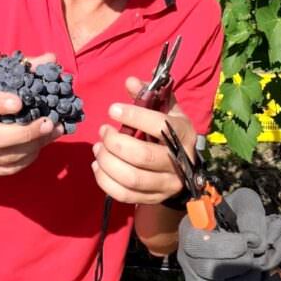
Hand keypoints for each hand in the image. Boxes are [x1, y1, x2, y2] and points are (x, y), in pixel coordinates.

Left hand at [91, 77, 191, 204]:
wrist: (183, 166)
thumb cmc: (170, 132)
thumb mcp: (166, 109)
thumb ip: (149, 94)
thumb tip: (130, 81)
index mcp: (183, 134)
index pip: (159, 126)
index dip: (134, 116)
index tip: (112, 109)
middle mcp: (178, 162)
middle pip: (142, 156)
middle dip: (115, 143)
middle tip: (103, 131)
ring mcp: (166, 184)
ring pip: (131, 178)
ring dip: (107, 162)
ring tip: (97, 148)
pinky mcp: (153, 199)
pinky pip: (124, 195)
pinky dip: (105, 181)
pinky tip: (98, 165)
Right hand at [177, 188, 280, 280]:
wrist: (234, 233)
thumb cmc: (237, 214)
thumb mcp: (244, 201)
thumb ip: (250, 213)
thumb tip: (257, 241)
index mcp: (190, 231)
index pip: (196, 243)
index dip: (227, 245)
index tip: (251, 240)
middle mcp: (188, 260)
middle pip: (211, 272)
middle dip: (243, 264)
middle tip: (258, 255)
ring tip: (266, 270)